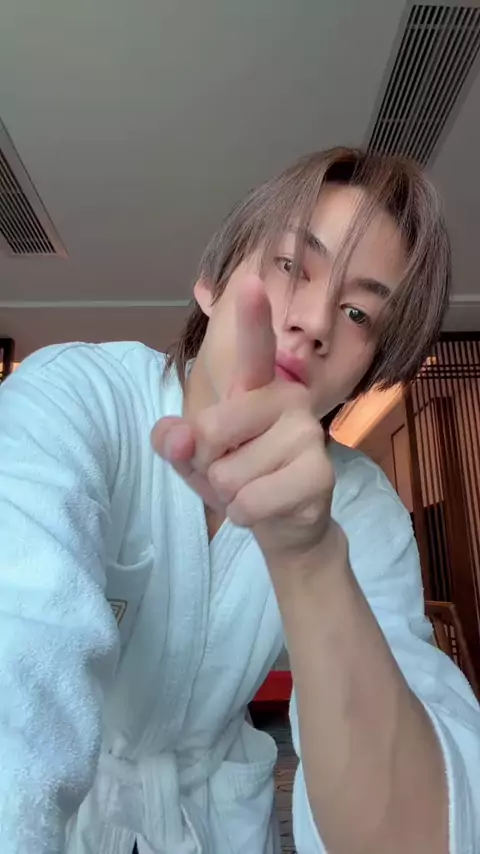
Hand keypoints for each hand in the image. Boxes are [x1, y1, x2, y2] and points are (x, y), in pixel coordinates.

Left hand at [151, 276, 335, 561]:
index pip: (255, 348)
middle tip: (234, 469)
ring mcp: (308, 434)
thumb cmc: (238, 476)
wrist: (282, 523)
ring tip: (254, 489)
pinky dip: (245, 514)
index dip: (253, 317)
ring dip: (229, 494)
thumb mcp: (194, 459)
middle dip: (207, 463)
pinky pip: (251, 501)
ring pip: (229, 473)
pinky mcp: (319, 474)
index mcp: (257, 387)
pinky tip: (266, 508)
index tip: (251, 280)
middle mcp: (288, 399)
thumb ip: (175, 443)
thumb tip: (178, 437)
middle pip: (211, 429)